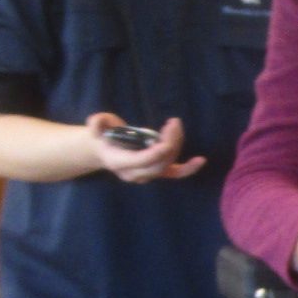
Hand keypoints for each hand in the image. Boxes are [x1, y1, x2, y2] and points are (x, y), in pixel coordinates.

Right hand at [87, 113, 204, 183]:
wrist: (104, 150)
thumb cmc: (102, 135)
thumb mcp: (96, 125)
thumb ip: (97, 122)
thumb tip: (97, 123)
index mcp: (119, 162)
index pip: (141, 162)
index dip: (155, 152)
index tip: (165, 138)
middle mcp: (134, 173)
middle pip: (159, 163)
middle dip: (170, 143)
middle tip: (172, 123)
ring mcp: (147, 175)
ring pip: (168, 164)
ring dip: (176, 144)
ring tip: (174, 124)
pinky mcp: (157, 172)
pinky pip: (174, 173)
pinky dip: (188, 169)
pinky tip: (200, 161)